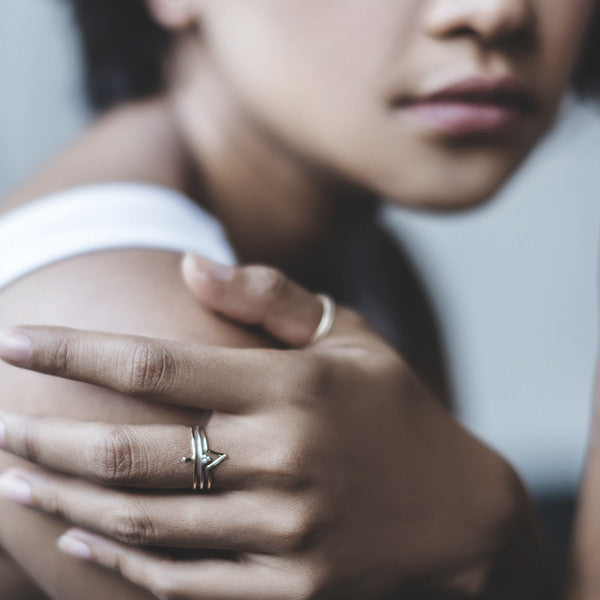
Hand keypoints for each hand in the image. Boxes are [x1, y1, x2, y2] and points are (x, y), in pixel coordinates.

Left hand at [0, 256, 543, 598]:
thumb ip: (269, 298)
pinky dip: (119, 560)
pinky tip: (78, 535)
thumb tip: (188, 267)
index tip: (10, 339)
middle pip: (130, 450)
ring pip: (143, 519)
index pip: (155, 365)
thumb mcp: (350, 337)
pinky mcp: (290, 589)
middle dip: (46, 436)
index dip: (73, 353)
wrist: (460, 512)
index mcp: (292, 387)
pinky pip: (182, 579)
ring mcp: (285, 533)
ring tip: (16, 476)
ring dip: (67, 497)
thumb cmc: (396, 408)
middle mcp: (282, 458)